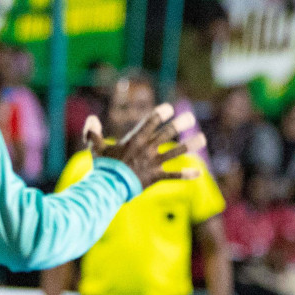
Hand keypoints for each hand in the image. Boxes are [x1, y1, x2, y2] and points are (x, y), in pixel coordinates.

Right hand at [86, 107, 205, 187]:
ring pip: (175, 152)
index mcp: (134, 139)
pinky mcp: (156, 177)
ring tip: (203, 138)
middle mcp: (147, 148)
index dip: (160, 114)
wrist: (108, 186)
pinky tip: (200, 173)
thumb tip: (91, 118)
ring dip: (190, 145)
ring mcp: (153, 162)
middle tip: (191, 117)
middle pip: (166, 133)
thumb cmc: (102, 166)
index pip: (150, 122)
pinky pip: (173, 175)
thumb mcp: (95, 147)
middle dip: (179, 124)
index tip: (170, 108)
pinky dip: (186, 175)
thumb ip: (93, 132)